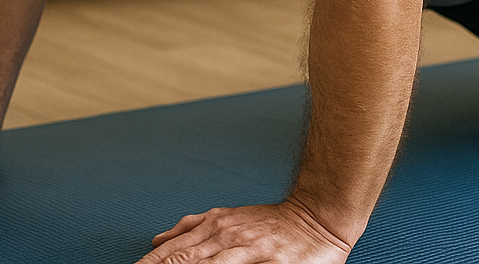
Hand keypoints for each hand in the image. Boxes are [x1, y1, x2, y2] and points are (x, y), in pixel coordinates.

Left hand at [138, 198, 352, 263]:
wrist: (319, 217)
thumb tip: (159, 238)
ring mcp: (243, 247)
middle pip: (178, 258)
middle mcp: (224, 233)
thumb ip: (195, 226)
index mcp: (214, 223)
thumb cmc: (275, 223)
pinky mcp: (263, 259)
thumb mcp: (231, 218)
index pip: (170, 250)